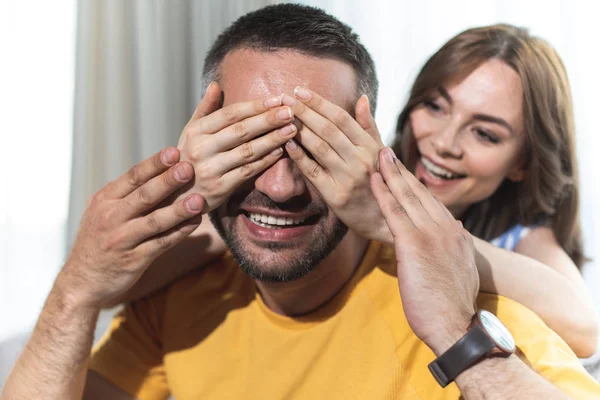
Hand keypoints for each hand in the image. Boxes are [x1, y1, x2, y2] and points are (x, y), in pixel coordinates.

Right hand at [57, 148, 203, 308]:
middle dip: (168, 181)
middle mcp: (111, 217)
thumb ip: (126, 195)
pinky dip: (179, 233)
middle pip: (144, 195)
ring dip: (178, 210)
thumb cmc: (99, 241)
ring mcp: (122, 239)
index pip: (133, 176)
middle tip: (189, 168)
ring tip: (198, 200)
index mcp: (106, 200)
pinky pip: (161, 243)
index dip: (154, 164)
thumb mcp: (103, 211)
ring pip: (155, 221)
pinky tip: (195, 223)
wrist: (81, 282)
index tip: (174, 152)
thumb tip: (161, 171)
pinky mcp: (134, 260)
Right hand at [177, 82, 297, 211]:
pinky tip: (280, 151)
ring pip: (248, 151)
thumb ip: (205, 109)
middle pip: (241, 131)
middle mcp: (201, 149)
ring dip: (272, 140)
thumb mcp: (190, 132)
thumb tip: (215, 84)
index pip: (230, 114)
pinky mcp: (220, 188)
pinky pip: (248, 171)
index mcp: (195, 131)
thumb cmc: (188, 159)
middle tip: (290, 112)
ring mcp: (211, 169)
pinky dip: (266, 161)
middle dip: (268, 120)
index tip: (276, 99)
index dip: (255, 106)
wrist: (178, 197)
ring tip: (291, 130)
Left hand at [283, 87, 389, 241]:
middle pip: (328, 129)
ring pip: (319, 148)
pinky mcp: (335, 195)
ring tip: (283, 117)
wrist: (384, 219)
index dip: (319, 103)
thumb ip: (368, 125)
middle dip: (304, 112)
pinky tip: (287, 144)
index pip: (341, 118)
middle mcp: (360, 160)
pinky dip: (299, 157)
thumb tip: (361, 98)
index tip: (300, 91)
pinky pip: (313, 172)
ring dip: (299, 130)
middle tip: (284, 98)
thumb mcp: (379, 152)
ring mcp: (347, 178)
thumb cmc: (381, 181)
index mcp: (370, 146)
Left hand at [370, 147, 478, 354]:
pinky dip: (383, 193)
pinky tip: (373, 179)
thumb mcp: (462, 269)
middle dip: (401, 170)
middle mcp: (446, 228)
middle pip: (419, 192)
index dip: (414, 184)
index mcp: (455, 234)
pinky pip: (394, 212)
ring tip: (378, 154)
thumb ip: (458, 247)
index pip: (431, 202)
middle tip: (387, 151)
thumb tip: (458, 231)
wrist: (457, 326)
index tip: (402, 170)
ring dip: (390, 173)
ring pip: (407, 196)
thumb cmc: (453, 305)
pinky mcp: (414, 245)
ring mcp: (431, 234)